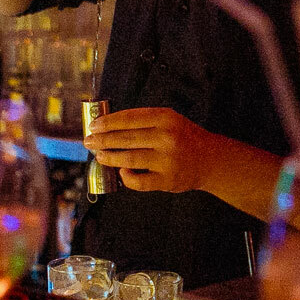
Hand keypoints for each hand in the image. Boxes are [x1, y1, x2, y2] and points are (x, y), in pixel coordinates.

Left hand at [83, 107, 224, 194]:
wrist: (211, 160)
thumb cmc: (185, 138)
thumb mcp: (170, 120)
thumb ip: (144, 121)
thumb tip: (108, 126)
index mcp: (166, 118)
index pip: (129, 118)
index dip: (108, 122)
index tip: (93, 125)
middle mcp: (167, 137)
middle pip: (126, 138)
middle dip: (103, 140)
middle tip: (88, 141)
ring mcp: (167, 160)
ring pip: (129, 158)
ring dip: (109, 157)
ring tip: (99, 156)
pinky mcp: (167, 180)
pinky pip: (140, 181)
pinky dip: (127, 177)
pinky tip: (121, 172)